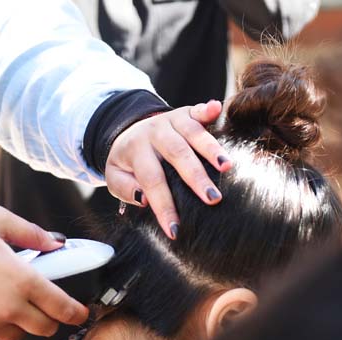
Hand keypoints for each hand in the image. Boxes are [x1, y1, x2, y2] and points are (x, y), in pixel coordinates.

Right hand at [0, 205, 88, 339]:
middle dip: (47, 316)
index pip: (63, 308)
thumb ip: (31, 233)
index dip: (76, 312)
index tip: (80, 311)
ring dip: (17, 321)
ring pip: (16, 334)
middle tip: (38, 299)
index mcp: (21, 281)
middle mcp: (7, 309)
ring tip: (0, 296)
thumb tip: (55, 244)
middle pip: (44, 328)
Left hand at [105, 100, 232, 238]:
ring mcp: (171, 120)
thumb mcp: (115, 176)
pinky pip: (198, 110)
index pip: (152, 181)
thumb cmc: (126, 162)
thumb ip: (125, 188)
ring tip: (226, 167)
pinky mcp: (186, 112)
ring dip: (211, 149)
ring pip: (192, 133)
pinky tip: (217, 108)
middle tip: (213, 199)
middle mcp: (154, 133)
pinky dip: (208, 109)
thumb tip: (144, 199)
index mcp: (135, 151)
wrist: (128, 130)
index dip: (164, 206)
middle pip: (177, 155)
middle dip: (196, 178)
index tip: (175, 230)